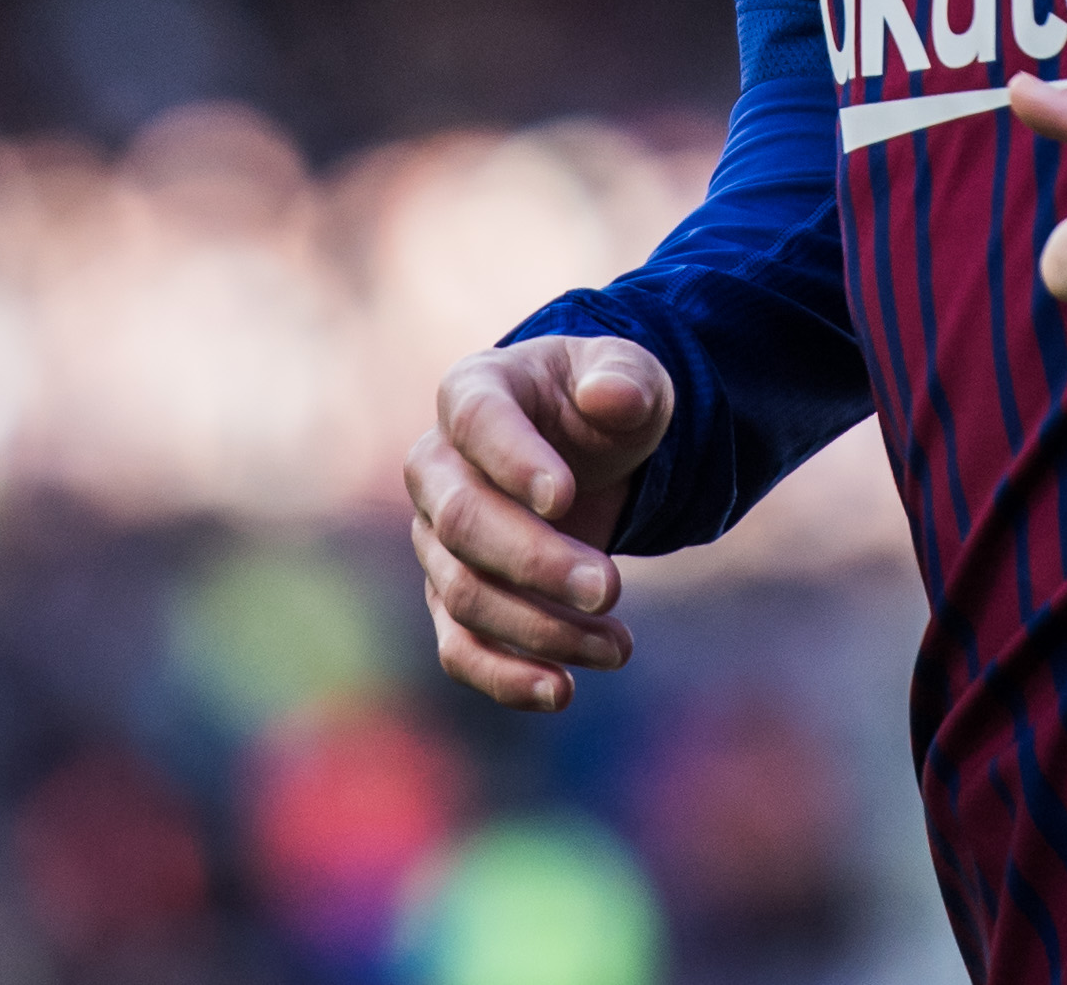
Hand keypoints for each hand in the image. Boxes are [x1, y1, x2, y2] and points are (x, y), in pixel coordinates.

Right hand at [406, 334, 674, 710]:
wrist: (587, 450)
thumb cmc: (601, 402)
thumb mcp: (630, 374)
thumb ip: (625, 376)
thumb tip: (611, 397)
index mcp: (473, 393)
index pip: (476, 424)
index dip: (515, 462)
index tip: (567, 496)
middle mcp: (437, 467)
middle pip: (462, 522)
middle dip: (536, 562)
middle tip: (612, 587)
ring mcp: (437, 538)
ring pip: (464, 594)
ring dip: (542, 628)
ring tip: (620, 646)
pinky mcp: (454, 595)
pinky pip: (459, 647)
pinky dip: (504, 678)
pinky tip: (562, 692)